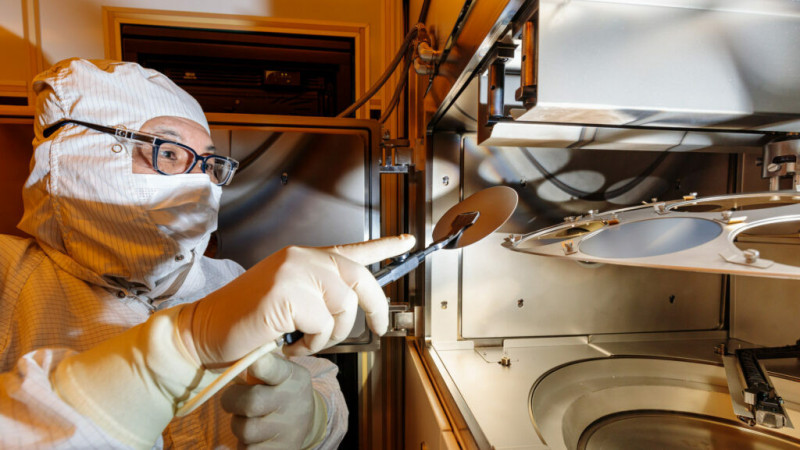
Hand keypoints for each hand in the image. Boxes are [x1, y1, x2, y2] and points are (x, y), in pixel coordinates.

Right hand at [178, 234, 415, 366]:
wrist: (206, 331)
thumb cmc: (248, 320)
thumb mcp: (290, 298)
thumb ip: (320, 293)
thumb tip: (353, 305)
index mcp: (305, 257)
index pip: (352, 248)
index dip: (385, 245)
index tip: (409, 241)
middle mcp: (301, 258)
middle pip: (360, 280)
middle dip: (374, 309)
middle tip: (376, 329)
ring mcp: (292, 273)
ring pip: (343, 307)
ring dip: (331, 335)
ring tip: (307, 341)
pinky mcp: (284, 295)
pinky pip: (321, 325)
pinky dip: (311, 344)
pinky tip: (290, 345)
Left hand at [220, 352, 324, 448]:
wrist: (305, 424)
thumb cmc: (280, 392)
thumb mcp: (280, 374)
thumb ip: (261, 365)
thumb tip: (233, 357)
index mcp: (292, 377)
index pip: (271, 367)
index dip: (258, 364)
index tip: (251, 363)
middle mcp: (293, 402)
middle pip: (251, 402)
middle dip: (231, 401)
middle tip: (232, 400)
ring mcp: (288, 430)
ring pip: (245, 429)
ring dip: (238, 425)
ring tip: (248, 419)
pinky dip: (242, 445)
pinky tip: (252, 438)